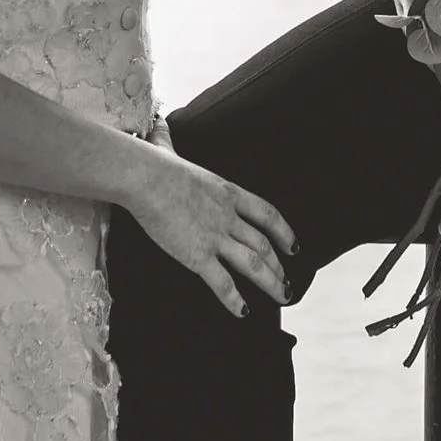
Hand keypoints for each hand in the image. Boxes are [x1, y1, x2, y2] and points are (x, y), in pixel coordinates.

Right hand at [124, 133, 295, 318]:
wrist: (145, 178)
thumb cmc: (153, 164)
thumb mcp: (172, 152)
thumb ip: (170, 145)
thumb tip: (158, 128)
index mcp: (228, 192)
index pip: (268, 215)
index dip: (284, 233)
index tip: (294, 247)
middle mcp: (229, 217)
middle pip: (264, 245)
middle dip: (280, 266)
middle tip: (288, 283)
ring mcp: (215, 237)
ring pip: (253, 265)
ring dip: (270, 283)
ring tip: (282, 297)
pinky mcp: (197, 256)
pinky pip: (222, 283)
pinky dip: (235, 299)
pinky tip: (242, 311)